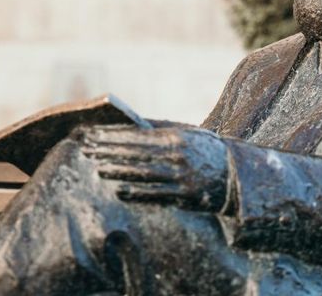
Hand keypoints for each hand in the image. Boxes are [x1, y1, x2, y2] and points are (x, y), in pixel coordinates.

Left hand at [81, 127, 228, 211]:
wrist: (236, 176)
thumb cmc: (206, 151)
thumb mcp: (187, 134)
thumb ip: (160, 130)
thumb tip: (131, 125)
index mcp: (175, 137)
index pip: (135, 135)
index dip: (111, 135)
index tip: (91, 133)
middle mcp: (176, 156)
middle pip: (133, 153)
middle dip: (107, 150)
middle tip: (85, 148)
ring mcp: (180, 177)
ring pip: (140, 173)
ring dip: (116, 170)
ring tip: (97, 166)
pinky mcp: (184, 195)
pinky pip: (154, 195)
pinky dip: (135, 192)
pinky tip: (118, 190)